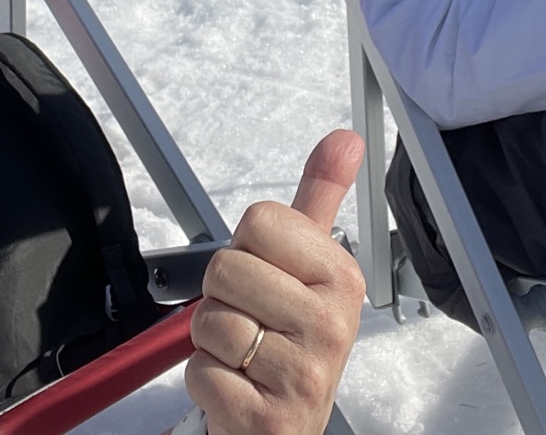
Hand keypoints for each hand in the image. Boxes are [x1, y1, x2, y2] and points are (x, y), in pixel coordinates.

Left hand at [186, 131, 365, 434]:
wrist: (284, 427)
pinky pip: (201, 373)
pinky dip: (205, 382)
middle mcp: (331, 325)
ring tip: (246, 356)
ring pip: (209, 321)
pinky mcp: (269, 416)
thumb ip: (320, 198)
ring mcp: (303, 373)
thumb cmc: (290, 343)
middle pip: (226, 269)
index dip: (247, 250)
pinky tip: (238, 387)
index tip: (268, 279)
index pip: (258, 222)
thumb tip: (344, 140)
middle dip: (223, 297)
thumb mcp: (308, 267)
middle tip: (254, 321)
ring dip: (211, 342)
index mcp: (340, 277)